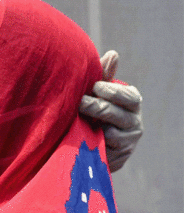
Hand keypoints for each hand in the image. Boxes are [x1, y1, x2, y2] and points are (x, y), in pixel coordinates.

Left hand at [79, 51, 142, 171]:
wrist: (89, 141)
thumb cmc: (94, 108)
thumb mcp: (99, 92)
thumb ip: (105, 74)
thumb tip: (113, 54)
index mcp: (132, 102)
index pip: (128, 96)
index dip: (111, 91)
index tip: (95, 87)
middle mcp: (134, 122)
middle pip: (116, 114)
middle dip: (97, 107)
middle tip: (80, 103)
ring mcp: (127, 142)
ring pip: (110, 133)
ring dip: (92, 127)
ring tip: (78, 121)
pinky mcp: (118, 158)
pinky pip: (104, 150)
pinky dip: (92, 144)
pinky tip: (82, 138)